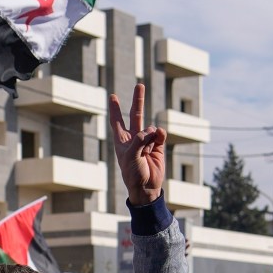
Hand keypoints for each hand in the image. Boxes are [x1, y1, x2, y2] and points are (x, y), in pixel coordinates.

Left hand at [107, 82, 166, 206]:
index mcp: (122, 140)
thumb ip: (138, 141)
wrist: (146, 187)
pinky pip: (160, 135)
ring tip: (147, 150)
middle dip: (138, 100)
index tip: (112, 96)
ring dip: (150, 134)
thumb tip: (151, 130)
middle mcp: (134, 138)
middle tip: (139, 85)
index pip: (117, 121)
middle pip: (136, 115)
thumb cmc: (133, 174)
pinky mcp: (158, 146)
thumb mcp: (130, 157)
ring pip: (150, 127)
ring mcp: (147, 141)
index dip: (115, 109)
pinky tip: (158, 138)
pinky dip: (159, 135)